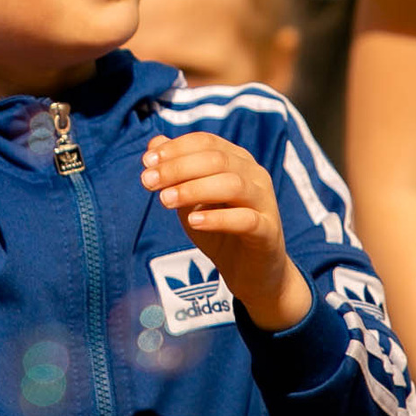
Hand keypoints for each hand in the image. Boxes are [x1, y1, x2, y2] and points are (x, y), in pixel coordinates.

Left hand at [141, 132, 310, 329]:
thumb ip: (176, 171)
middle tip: (148, 182)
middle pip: (216, 159)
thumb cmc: (219, 231)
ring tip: (165, 201)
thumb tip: (154, 142)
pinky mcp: (268, 231)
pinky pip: (246, 219)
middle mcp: (254, 176)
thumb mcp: (191, 199)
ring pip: (233, 184)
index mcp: (237, 161)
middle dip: (178, 168)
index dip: (175, 149)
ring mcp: (264, 202)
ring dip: (194, 189)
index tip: (146, 162)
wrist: (249, 272)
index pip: (206, 142)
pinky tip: (193, 222)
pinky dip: (218, 218)